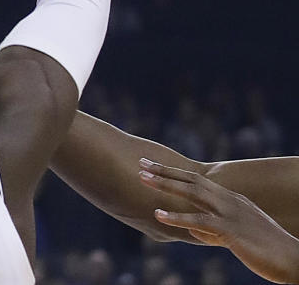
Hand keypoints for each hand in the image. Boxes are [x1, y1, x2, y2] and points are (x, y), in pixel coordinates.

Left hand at [139, 160, 298, 283]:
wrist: (293, 260)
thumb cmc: (267, 251)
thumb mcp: (237, 238)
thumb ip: (214, 232)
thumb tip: (194, 232)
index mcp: (231, 200)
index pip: (197, 180)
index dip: (173, 172)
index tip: (152, 165)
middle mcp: (230, 201)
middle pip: (191, 180)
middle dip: (164, 171)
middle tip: (140, 163)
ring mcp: (230, 213)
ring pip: (193, 193)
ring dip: (165, 185)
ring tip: (142, 179)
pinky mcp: (231, 231)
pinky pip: (200, 221)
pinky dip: (177, 217)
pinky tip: (159, 214)